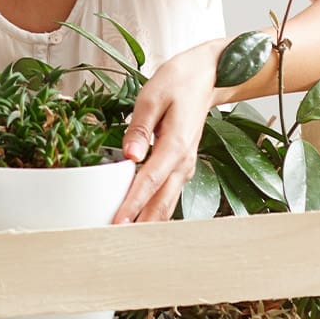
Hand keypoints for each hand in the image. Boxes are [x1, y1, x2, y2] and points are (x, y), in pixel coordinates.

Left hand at [110, 41, 223, 223]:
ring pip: (166, 205)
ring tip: (122, 240)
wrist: (208, 76)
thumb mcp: (152, 96)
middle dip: (138, 225)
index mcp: (176, 145)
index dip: (131, 205)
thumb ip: (139, 128)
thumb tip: (129, 156)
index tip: (116, 223)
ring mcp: (185, 167)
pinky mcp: (182, 168)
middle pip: (160, 204)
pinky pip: (168, 197)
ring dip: (146, 223)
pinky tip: (137, 222)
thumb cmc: (179, 82)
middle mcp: (184, 162)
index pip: (149, 182)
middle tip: (112, 242)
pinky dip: (153, 212)